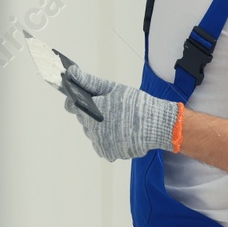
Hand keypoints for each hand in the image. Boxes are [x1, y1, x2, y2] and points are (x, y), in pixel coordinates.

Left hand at [61, 62, 180, 161]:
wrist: (156, 125)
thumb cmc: (135, 104)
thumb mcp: (113, 88)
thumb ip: (89, 82)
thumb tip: (71, 73)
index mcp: (91, 111)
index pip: (71, 105)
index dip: (76, 100)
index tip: (85, 98)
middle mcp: (92, 129)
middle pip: (83, 119)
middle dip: (91, 113)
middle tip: (110, 108)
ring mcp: (99, 143)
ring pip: (92, 133)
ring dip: (99, 127)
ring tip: (117, 121)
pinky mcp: (107, 153)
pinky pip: (101, 145)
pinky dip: (107, 140)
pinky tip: (120, 132)